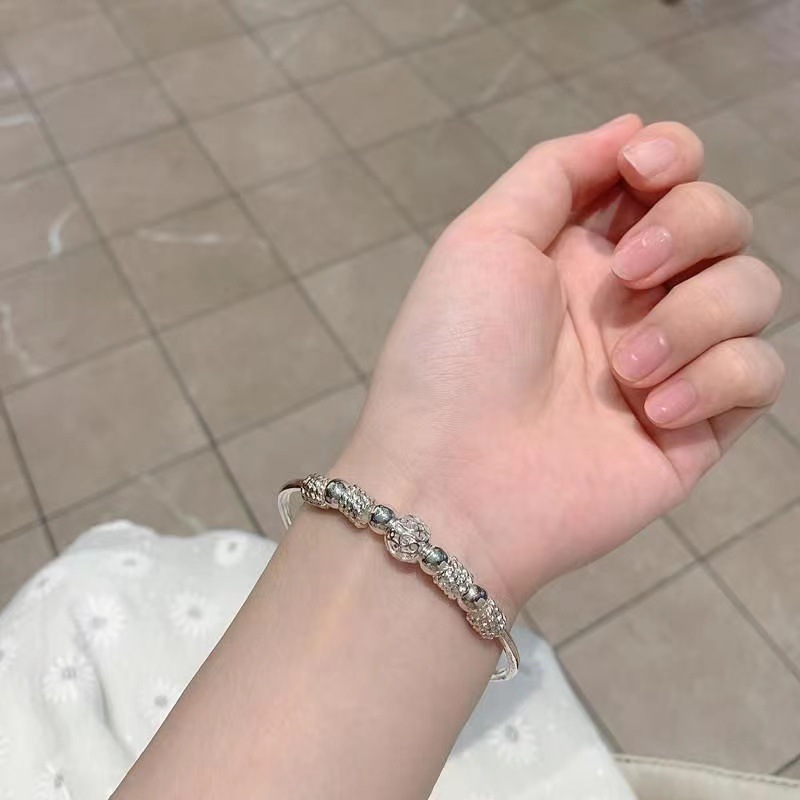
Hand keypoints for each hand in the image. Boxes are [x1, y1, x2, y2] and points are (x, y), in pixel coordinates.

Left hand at [335, 115, 783, 610]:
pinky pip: (760, 374)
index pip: (666, 178)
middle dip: (691, 226)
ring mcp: (669, 361)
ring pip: (753, 291)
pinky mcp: (698, 427)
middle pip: (723, 221)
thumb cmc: (453, 356)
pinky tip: (653, 413)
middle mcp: (633, 299)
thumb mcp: (483, 240)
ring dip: (695, 317)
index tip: (643, 170)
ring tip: (626, 369)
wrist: (454, 481)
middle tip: (632, 272)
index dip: (673, 158)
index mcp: (581, 252)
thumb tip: (628, 128)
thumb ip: (554, 174)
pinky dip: (717, 380)